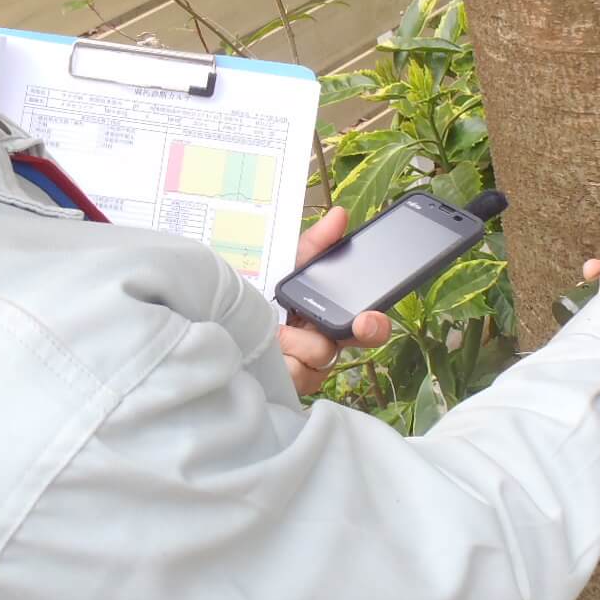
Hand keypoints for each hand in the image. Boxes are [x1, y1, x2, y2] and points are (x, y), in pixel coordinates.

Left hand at [278, 206, 392, 394]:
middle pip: (357, 341)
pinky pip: (299, 372)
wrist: (222, 323)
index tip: (374, 315)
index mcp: (332, 316)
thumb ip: (316, 243)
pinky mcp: (292, 384)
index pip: (367, 323)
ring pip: (323, 353)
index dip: (376, 322)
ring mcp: (311, 369)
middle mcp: (326, 344)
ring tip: (277, 329)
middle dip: (362, 330)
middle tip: (360, 322)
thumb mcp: (288, 265)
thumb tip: (340, 215)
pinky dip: (282, 354)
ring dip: (298, 338)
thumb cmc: (261, 298)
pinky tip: (269, 347)